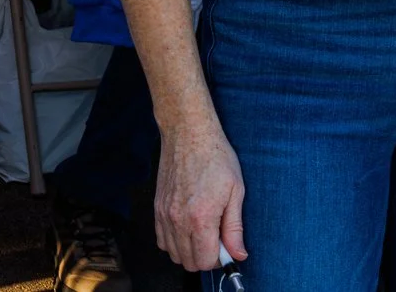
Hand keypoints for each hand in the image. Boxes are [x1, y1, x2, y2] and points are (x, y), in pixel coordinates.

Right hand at [154, 115, 245, 272]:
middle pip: (188, 262)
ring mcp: (164, 214)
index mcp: (201, 218)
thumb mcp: (235, 191)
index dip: (219, 259)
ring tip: (202, 233)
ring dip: (188, 251)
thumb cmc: (215, 157)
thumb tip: (238, 254)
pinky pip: (160, 239)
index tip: (226, 246)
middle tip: (216, 239)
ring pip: (173, 254)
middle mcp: (178, 220)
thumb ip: (234, 228)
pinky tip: (186, 227)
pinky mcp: (156, 207)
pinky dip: (173, 241)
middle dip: (205, 257)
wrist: (188, 132)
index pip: (205, 262)